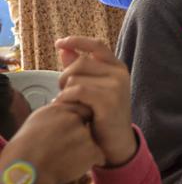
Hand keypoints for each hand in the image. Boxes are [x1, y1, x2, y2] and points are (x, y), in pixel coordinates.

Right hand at [0, 103, 104, 183]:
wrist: (25, 170)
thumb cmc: (24, 149)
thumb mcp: (36, 121)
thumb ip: (54, 112)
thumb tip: (63, 105)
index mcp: (59, 110)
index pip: (80, 110)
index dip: (76, 123)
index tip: (67, 134)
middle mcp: (73, 119)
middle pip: (85, 126)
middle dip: (79, 137)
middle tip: (63, 149)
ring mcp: (83, 134)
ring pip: (91, 142)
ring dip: (82, 150)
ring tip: (64, 159)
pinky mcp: (91, 150)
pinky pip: (97, 156)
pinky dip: (90, 162)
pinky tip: (74, 166)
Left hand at [55, 36, 136, 166]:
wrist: (116, 142)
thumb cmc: (102, 115)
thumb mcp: (92, 88)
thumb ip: (80, 68)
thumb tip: (64, 48)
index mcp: (117, 67)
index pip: (97, 46)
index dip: (77, 41)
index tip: (59, 43)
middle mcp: (119, 73)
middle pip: (80, 63)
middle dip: (64, 77)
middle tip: (63, 93)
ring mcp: (116, 86)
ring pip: (75, 77)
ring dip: (64, 91)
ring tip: (68, 103)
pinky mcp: (109, 100)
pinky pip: (77, 90)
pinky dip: (66, 99)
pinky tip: (66, 107)